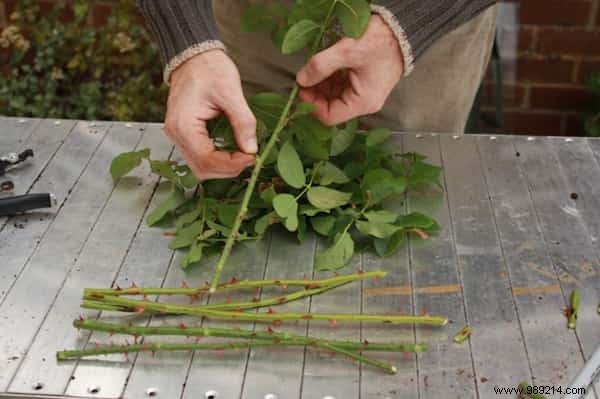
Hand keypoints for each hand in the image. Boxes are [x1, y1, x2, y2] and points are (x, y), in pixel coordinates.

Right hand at [165, 50, 256, 179]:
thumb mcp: (231, 92)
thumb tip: (252, 149)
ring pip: (200, 166)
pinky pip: (200, 156)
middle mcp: (176, 134)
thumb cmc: (209, 68)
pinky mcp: (185, 134)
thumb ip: (243, 122)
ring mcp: (178, 135)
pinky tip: (233, 151)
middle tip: (250, 158)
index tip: (252, 157)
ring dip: (223, 167)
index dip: (231, 164)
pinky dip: (218, 159)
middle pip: (202, 169)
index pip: (206, 160)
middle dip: (228, 168)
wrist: (195, 55)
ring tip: (243, 155)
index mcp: (183, 125)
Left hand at [296, 15, 403, 125]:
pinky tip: (324, 67)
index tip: (301, 88)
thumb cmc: (381, 42)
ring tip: (313, 69)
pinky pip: (340, 86)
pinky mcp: (361, 83)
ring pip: (333, 96)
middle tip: (304, 77)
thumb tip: (301, 79)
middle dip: (315, 94)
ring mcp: (363, 93)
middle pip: (330, 107)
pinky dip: (329, 79)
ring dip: (320, 85)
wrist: (402, 29)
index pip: (329, 117)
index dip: (311, 105)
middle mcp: (363, 103)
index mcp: (362, 102)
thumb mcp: (347, 51)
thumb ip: (321, 66)